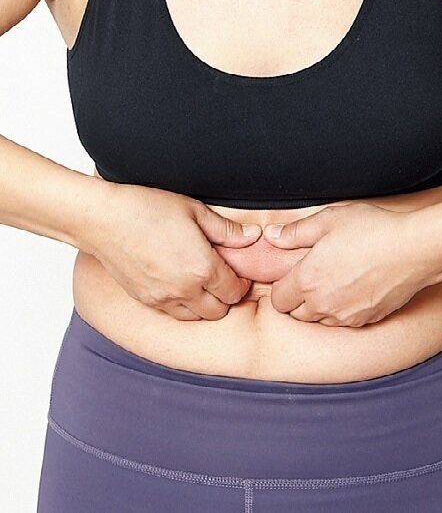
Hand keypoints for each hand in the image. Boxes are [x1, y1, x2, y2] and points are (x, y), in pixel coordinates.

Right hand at [83, 183, 260, 320]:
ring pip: (197, 317)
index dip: (242, 284)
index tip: (238, 273)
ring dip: (205, 305)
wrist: (103, 219)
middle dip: (226, 297)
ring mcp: (163, 299)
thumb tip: (252, 237)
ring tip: (202, 283)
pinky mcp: (145, 300)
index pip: (235, 291)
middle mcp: (185, 290)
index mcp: (202, 268)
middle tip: (223, 278)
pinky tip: (181, 286)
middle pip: (219, 311)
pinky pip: (174, 315)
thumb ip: (227, 230)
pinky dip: (184, 306)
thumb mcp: (194, 211)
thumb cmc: (148, 209)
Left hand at [263, 203, 433, 326]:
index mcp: (307, 280)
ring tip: (334, 283)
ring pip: (320, 321)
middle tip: (313, 277)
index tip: (293, 275)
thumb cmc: (372, 230)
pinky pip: (344, 322)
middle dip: (298, 299)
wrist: (416, 249)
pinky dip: (343, 311)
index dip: (282, 287)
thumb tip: (272, 236)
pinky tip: (354, 290)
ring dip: (319, 307)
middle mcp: (323, 304)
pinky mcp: (367, 320)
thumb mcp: (328, 220)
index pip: (278, 300)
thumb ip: (295, 232)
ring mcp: (346, 316)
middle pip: (296, 314)